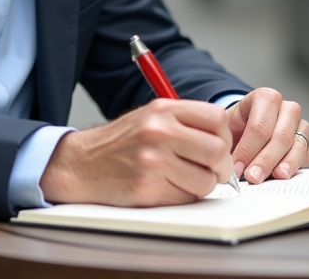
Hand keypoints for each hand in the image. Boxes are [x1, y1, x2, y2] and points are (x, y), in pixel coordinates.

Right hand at [40, 99, 233, 205]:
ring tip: (185, 180)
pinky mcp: (147, 188)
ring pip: (206, 181)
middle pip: (217, 151)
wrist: (82, 164)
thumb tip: (226, 143)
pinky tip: (166, 188)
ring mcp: (153, 160)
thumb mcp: (152, 117)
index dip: (225, 137)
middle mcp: (159, 131)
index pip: (217, 118)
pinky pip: (185, 198)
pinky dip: (183, 197)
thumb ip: (186, 123)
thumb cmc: (122, 142)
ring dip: (202, 186)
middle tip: (214, 172)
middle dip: (221, 167)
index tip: (219, 147)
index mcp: (163, 110)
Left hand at [226, 88, 308, 183]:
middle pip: (281, 136)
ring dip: (287, 164)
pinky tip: (286, 174)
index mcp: (265, 98)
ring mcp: (300, 124)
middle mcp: (286, 108)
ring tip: (276, 176)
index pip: (259, 125)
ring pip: (299, 145)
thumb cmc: (236, 127)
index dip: (247, 150)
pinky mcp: (307, 140)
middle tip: (253, 177)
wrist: (245, 128)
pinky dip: (299, 165)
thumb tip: (227, 165)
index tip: (236, 168)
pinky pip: (308, 153)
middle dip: (266, 160)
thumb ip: (226, 141)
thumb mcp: (226, 127)